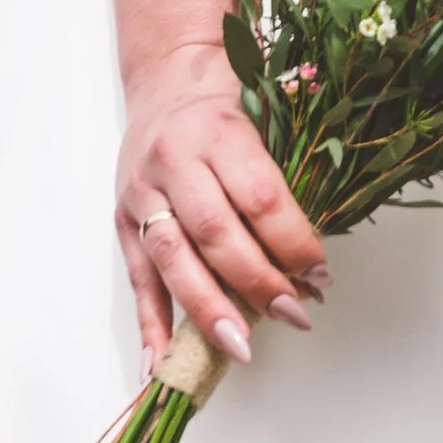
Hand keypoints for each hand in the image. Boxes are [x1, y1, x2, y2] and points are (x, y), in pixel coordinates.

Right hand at [117, 39, 328, 368]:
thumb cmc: (229, 105)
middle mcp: (174, 161)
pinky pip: (137, 278)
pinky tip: (162, 363)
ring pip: (173, 259)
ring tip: (241, 347)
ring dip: (208, 310)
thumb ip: (281, 187)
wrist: (167, 79)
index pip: (260, 198)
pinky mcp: (121, 220)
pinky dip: (150, 324)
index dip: (293, 243)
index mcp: (219, 132)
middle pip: (216, 233)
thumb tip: (310, 268)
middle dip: (258, 282)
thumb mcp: (264, 125)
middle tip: (295, 314)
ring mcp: (142, 193)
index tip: (321, 276)